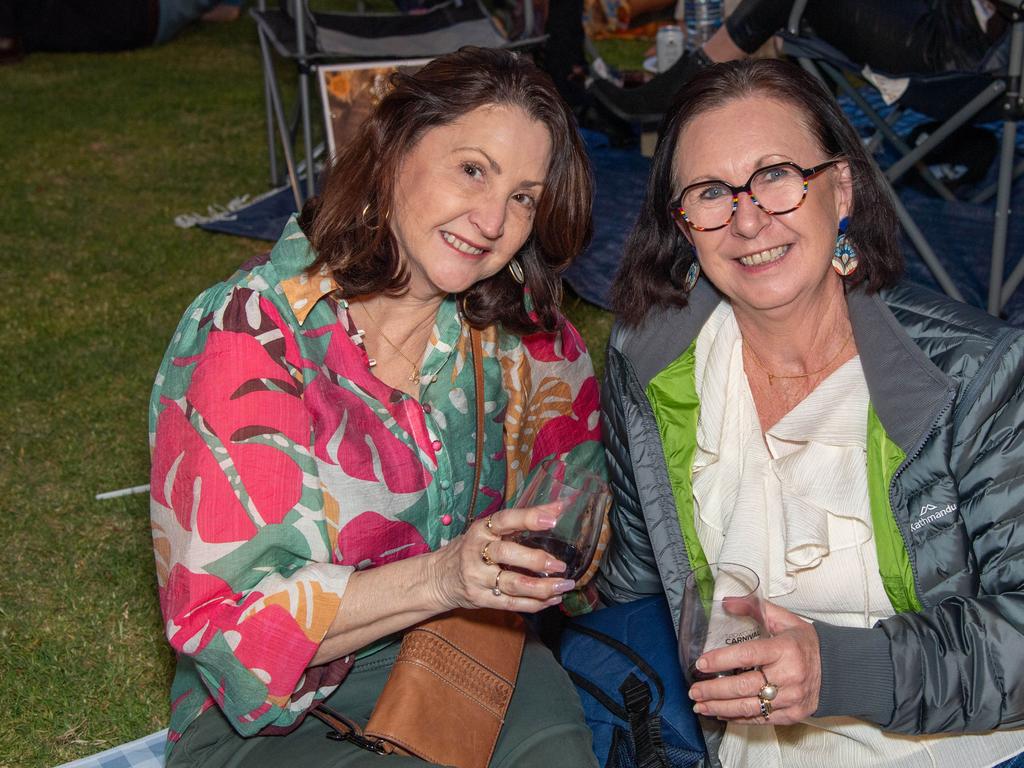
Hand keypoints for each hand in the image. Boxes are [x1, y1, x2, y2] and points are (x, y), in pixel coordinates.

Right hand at [427, 502, 576, 612]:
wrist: (437, 578)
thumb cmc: (470, 550)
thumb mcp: (485, 532)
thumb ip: (517, 523)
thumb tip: (556, 508)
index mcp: (480, 530)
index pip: (505, 520)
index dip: (528, 518)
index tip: (553, 517)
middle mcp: (476, 552)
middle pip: (507, 554)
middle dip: (536, 560)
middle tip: (560, 565)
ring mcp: (477, 578)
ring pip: (512, 584)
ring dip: (541, 587)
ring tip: (563, 585)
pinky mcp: (480, 599)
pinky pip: (511, 604)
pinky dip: (535, 603)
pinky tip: (552, 599)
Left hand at [688, 602, 820, 725]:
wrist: (835, 669)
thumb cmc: (804, 643)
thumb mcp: (783, 619)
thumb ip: (753, 607)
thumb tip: (726, 602)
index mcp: (785, 649)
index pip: (748, 654)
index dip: (722, 659)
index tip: (701, 663)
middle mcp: (789, 675)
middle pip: (745, 686)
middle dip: (714, 690)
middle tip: (693, 690)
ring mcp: (792, 698)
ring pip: (750, 707)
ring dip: (721, 708)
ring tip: (700, 705)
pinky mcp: (792, 714)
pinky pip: (761, 719)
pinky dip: (738, 718)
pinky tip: (721, 713)